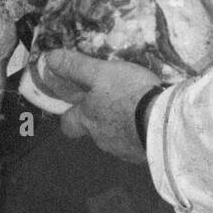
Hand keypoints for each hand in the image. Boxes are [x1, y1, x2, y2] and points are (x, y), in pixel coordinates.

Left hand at [37, 49, 161, 163]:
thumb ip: (76, 66)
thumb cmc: (128, 94)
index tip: (75, 105)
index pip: (67, 123)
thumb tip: (48, 59)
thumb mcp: (101, 72)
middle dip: (98, 119)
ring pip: (115, 136)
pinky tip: (150, 120)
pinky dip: (139, 132)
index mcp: (87, 119)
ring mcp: (123, 149)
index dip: (69, 114)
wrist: (163, 123)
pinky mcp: (143, 154)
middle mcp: (101, 138)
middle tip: (112, 104)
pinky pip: (136, 142)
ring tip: (137, 108)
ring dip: (121, 124)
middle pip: (93, 131)